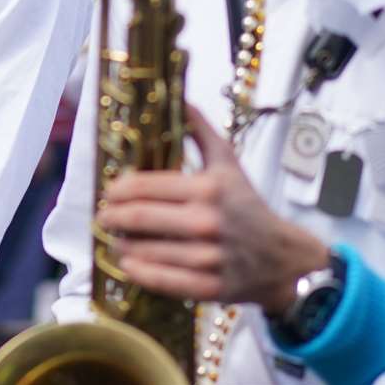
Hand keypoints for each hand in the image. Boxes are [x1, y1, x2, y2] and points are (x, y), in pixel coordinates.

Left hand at [95, 106, 330, 314]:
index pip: (145, 187)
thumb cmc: (248, 205)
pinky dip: (138, 271)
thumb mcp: (228, 162)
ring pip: (144, 251)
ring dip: (121, 244)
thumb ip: (200, 130)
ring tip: (115, 237)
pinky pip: (160, 281)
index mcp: (207, 188)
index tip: (107, 192)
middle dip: (111, 217)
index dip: (117, 190)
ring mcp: (207, 258)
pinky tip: (129, 262)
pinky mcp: (208, 287)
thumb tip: (178, 97)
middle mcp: (205, 222)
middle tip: (102, 216)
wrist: (281, 256)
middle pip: (138, 219)